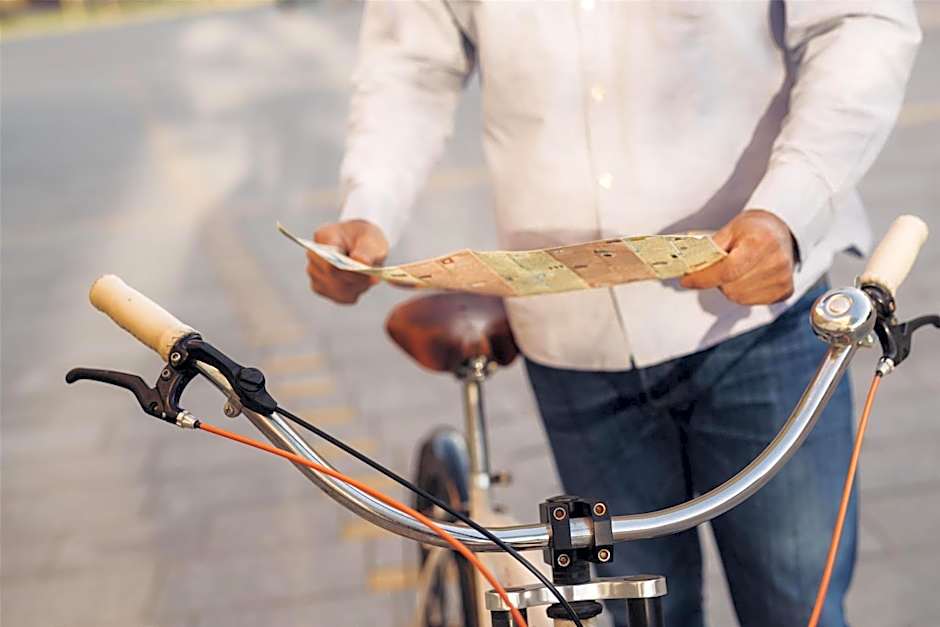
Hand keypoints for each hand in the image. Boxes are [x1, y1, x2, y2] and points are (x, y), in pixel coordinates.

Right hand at [306, 219, 387, 303]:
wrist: (362, 244)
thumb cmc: (365, 239)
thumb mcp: (372, 239)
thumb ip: (367, 251)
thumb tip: (360, 262)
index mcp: (323, 237)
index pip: (330, 261)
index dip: (349, 272)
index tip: (368, 274)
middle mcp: (314, 256)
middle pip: (333, 279)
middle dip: (356, 281)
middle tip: (374, 278)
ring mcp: (314, 273)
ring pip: (338, 290)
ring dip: (357, 287)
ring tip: (367, 277)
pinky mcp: (320, 287)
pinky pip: (340, 297)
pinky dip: (354, 293)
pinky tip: (360, 282)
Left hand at [680, 210, 795, 304]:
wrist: (781, 231)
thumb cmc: (754, 229)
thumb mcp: (731, 229)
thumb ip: (712, 248)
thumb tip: (691, 267)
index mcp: (762, 243)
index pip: (727, 270)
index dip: (703, 278)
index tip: (686, 280)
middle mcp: (776, 263)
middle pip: (731, 286)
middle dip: (715, 280)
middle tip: (716, 268)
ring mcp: (782, 279)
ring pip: (738, 297)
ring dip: (727, 287)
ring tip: (734, 270)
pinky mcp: (784, 291)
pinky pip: (750, 301)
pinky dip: (740, 292)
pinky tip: (745, 277)